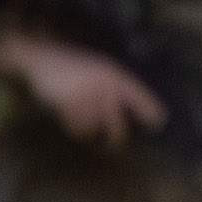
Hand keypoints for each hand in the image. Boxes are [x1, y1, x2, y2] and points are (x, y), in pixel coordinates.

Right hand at [0, 31, 156, 148]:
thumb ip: (113, 87)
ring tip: (81, 119)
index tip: (158, 124)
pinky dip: (73, 126)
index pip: (137, 95)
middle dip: (116, 136)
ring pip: (92, 126)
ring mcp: (85, 94)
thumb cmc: (74, 65)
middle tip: (115, 144)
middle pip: (115, 121)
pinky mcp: (67, 102)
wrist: (43, 57)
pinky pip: (75, 125)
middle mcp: (103, 85)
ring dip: (88, 127)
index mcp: (115, 75)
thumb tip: (125, 111)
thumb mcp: (100, 69)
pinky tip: (69, 117)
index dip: (149, 110)